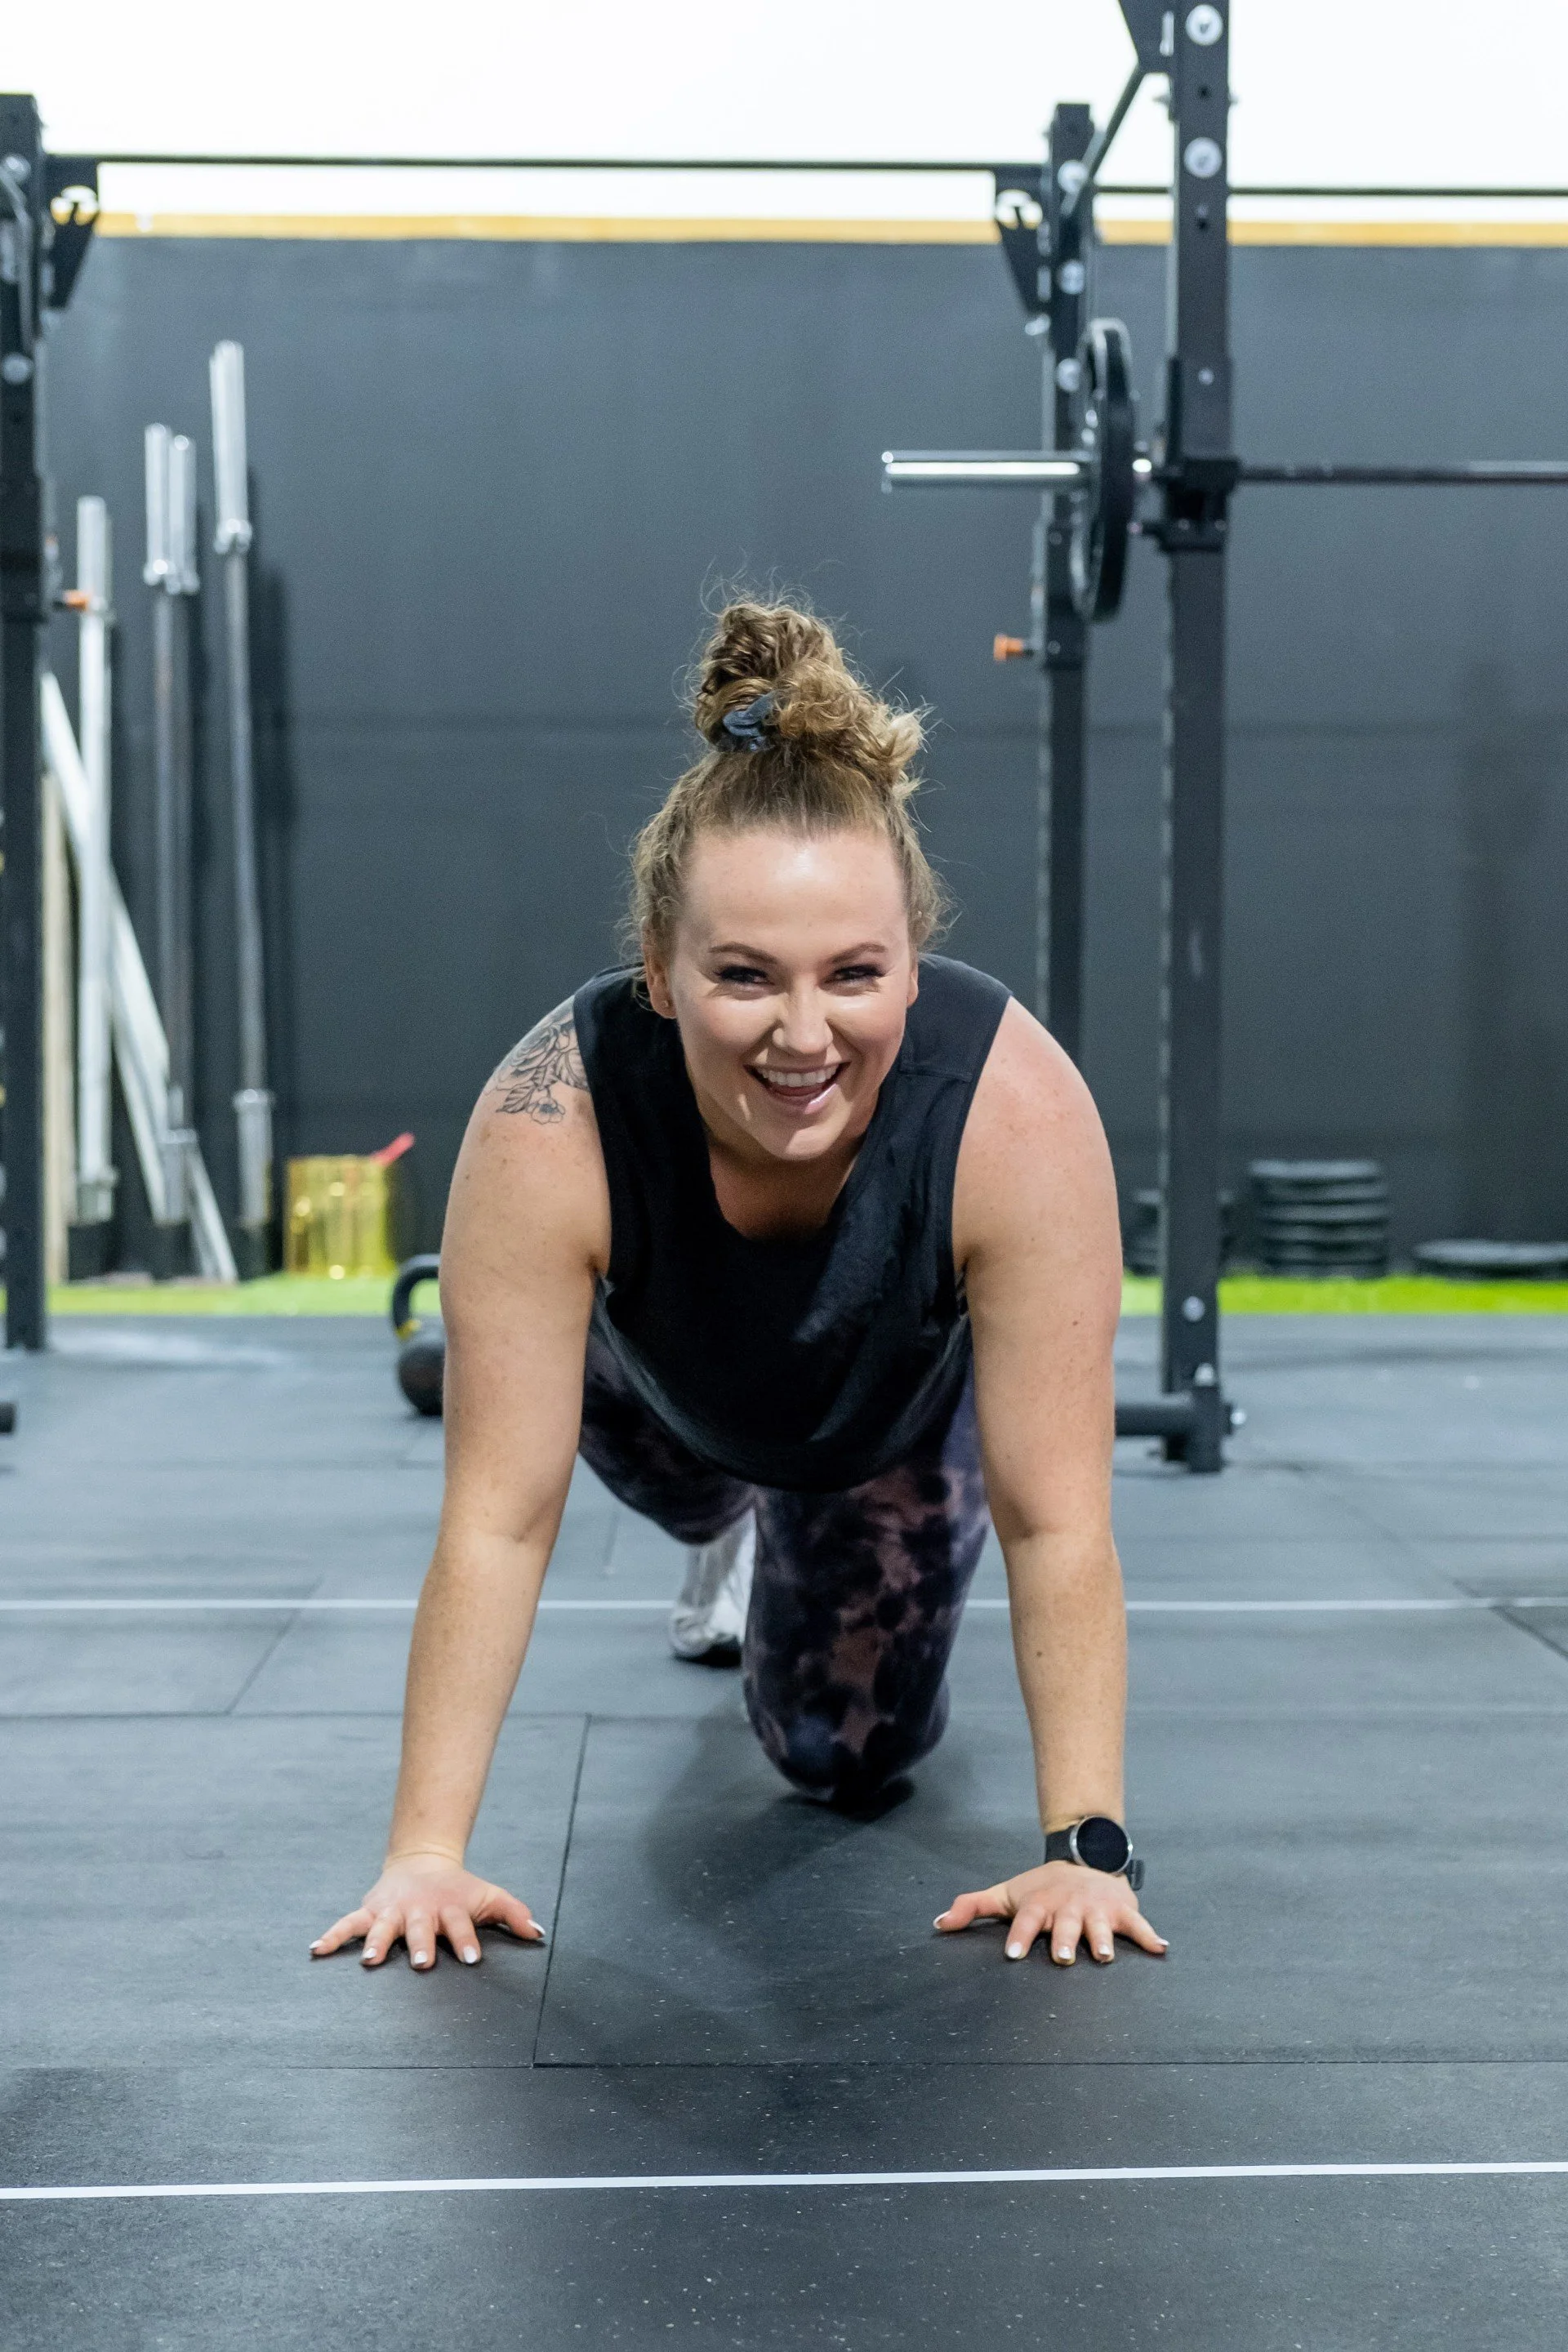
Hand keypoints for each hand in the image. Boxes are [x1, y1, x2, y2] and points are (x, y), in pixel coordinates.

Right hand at [311, 1848, 544, 1969]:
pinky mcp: (370, 1911)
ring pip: (382, 1927)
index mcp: (449, 1908)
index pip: (460, 1925)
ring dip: (377, 1942)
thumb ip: (514, 1914)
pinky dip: (333, 1936)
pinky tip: (316, 1950)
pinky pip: (348, 1924)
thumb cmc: (458, 1890)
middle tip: (422, 1963)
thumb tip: (540, 1934)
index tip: (472, 1958)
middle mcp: (419, 1910)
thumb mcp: (487, 1896)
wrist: (423, 1862)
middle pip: (420, 1929)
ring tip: (372, 1961)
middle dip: (420, 1945)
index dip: (466, 1940)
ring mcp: (392, 1911)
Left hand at [935, 1860, 1167, 1965]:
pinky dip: (1150, 1936)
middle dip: (1064, 1940)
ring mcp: (1097, 1909)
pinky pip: (1138, 1925)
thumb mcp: (1006, 1894)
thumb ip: (972, 1907)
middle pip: (1065, 1924)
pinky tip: (1162, 1949)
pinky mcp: (1122, 1911)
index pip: (1026, 1920)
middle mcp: (1068, 1906)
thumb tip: (937, 1924)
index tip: (1013, 1955)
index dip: (1019, 1936)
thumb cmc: (1040, 1888)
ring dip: (1102, 1939)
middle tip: (1062, 1957)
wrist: (1084, 1859)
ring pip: (1099, 1926)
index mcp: (1040, 1904)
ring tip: (1105, 1957)